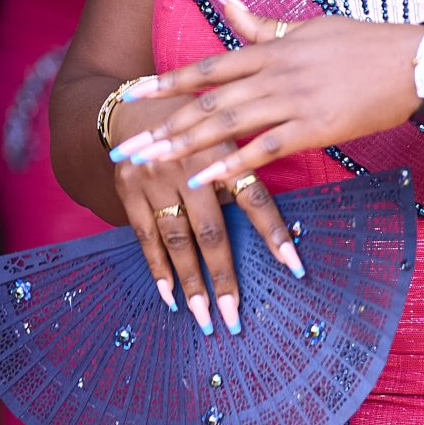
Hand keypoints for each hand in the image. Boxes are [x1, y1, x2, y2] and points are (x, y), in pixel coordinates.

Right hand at [107, 93, 303, 335]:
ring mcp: (157, 179)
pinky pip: (146, 237)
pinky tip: (171, 297)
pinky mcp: (129, 189)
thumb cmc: (197, 130)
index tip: (294, 268)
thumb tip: (281, 230)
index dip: (275, 235)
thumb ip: (244, 176)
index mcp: (226, 152)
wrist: (136, 108)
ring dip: (192, 283)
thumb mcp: (226, 139)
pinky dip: (159, 269)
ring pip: (178, 240)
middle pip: (212, 231)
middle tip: (233, 316)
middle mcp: (192, 166)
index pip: (256, 200)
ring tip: (204, 316)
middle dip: (224, 277)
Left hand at [108, 0, 420, 187]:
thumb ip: (260, 23)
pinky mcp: (316, 127)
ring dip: (185, 146)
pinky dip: (233, 165)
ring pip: (228, 125)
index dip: (167, 81)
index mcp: (271, 50)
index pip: (208, 67)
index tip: (131, 93)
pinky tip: (206, 180)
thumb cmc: (363, 45)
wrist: (413, 64)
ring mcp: (294, 101)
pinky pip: (265, 149)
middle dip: (163, 124)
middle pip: (207, 101)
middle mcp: (275, 74)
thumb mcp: (307, 27)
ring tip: (151, 164)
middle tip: (126, 145)